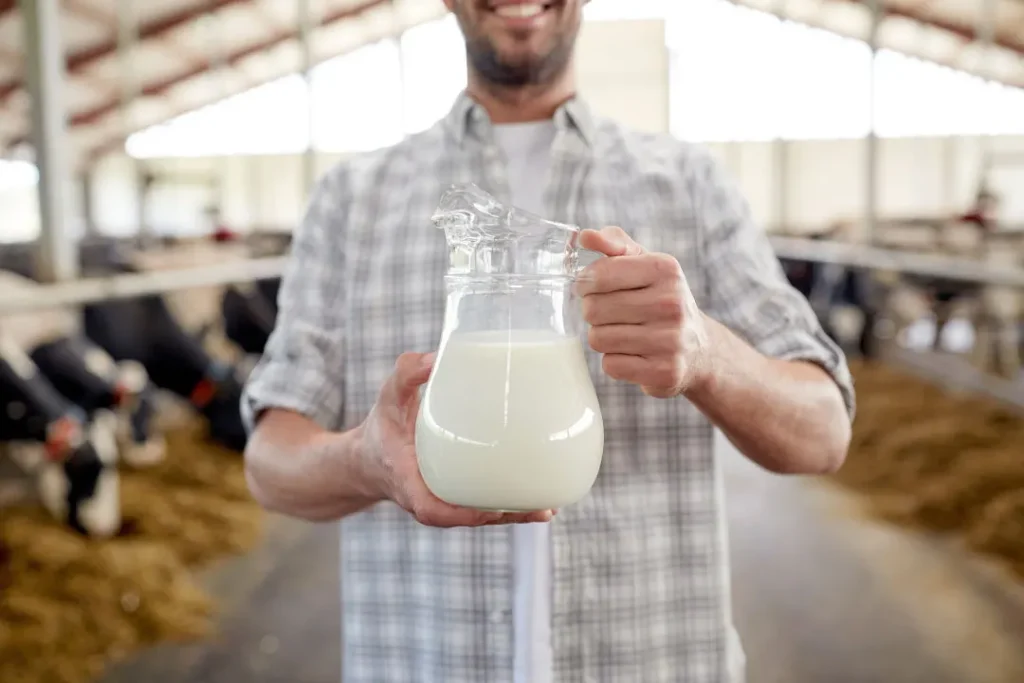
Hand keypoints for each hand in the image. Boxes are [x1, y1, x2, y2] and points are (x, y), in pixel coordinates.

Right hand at [359, 352, 555, 527]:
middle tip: (533, 505)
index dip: (459, 514)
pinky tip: (541, 502)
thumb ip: (407, 375)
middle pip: (466, 518)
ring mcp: (444, 502)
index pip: (431, 509)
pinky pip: (483, 508)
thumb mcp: (388, 398)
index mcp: (408, 481)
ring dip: (512, 515)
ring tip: (544, 506)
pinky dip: (511, 508)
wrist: (372, 458)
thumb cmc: (383, 427)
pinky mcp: (457, 498)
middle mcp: (428, 498)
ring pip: (479, 516)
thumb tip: (436, 357)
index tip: (485, 509)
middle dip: (500, 516)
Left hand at [577, 227, 712, 398]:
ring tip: (624, 333)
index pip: (597, 275)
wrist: (699, 349)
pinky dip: (615, 362)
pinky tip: (634, 355)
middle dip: (594, 312)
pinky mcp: (664, 372)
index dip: (586, 284)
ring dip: (603, 338)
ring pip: (598, 339)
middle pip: (593, 309)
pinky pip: (611, 365)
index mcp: (665, 269)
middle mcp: (671, 303)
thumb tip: (585, 236)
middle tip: (611, 314)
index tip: (594, 288)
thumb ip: (615, 244)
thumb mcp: (646, 264)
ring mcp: (671, 340)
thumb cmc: (661, 300)